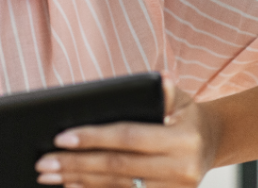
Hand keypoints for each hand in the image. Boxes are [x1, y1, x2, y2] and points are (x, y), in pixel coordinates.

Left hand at [35, 75, 218, 187]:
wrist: (214, 142)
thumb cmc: (186, 114)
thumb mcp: (180, 97)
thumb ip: (165, 91)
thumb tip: (158, 79)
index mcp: (184, 139)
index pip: (129, 137)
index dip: (94, 137)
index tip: (61, 138)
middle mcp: (182, 169)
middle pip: (118, 166)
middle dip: (76, 164)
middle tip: (44, 162)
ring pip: (117, 186)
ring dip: (79, 181)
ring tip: (50, 175)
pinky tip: (73, 186)